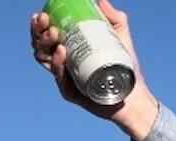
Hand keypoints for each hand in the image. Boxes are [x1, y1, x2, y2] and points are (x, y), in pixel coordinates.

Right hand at [30, 0, 158, 140]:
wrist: (137, 96)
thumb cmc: (127, 68)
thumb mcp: (121, 38)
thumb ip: (114, 18)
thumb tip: (100, 0)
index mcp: (68, 49)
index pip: (45, 35)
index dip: (39, 25)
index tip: (43, 14)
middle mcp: (63, 64)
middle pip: (39, 45)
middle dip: (38, 31)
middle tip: (48, 22)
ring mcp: (66, 79)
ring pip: (45, 60)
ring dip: (45, 44)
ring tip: (56, 34)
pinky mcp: (72, 93)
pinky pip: (60, 79)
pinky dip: (58, 65)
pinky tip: (62, 52)